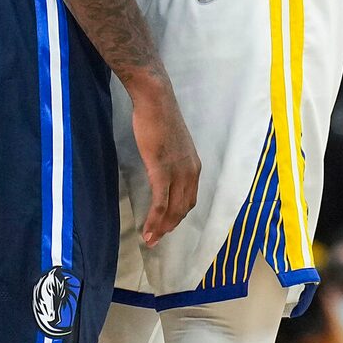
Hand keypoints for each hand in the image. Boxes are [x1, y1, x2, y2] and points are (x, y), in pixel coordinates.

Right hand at [126, 76, 200, 247]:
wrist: (156, 101)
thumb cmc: (160, 119)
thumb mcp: (172, 144)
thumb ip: (172, 160)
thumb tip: (163, 170)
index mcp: (194, 167)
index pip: (189, 199)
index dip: (178, 216)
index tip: (166, 227)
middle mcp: (191, 173)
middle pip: (183, 209)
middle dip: (169, 228)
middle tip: (155, 240)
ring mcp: (177, 172)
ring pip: (173, 210)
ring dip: (161, 228)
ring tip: (150, 239)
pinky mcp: (162, 170)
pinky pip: (160, 202)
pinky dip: (155, 219)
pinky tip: (148, 229)